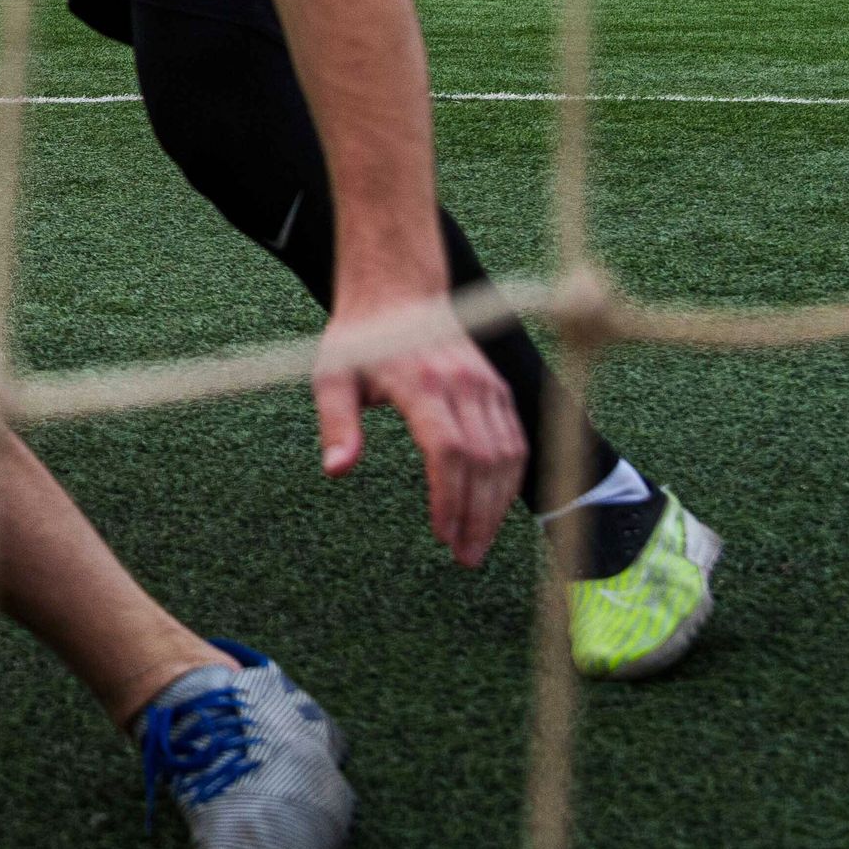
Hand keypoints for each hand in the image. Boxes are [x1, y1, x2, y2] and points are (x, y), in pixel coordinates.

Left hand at [311, 292, 524, 566]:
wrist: (400, 291)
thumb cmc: (360, 339)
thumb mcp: (331, 376)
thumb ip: (337, 423)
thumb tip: (336, 470)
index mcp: (422, 382)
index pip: (447, 449)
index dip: (449, 496)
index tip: (441, 535)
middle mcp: (464, 384)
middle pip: (483, 461)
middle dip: (477, 515)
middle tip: (464, 557)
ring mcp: (488, 386)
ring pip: (508, 455)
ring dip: (497, 506)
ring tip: (477, 545)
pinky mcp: (499, 390)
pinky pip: (516, 441)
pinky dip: (510, 480)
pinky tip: (493, 510)